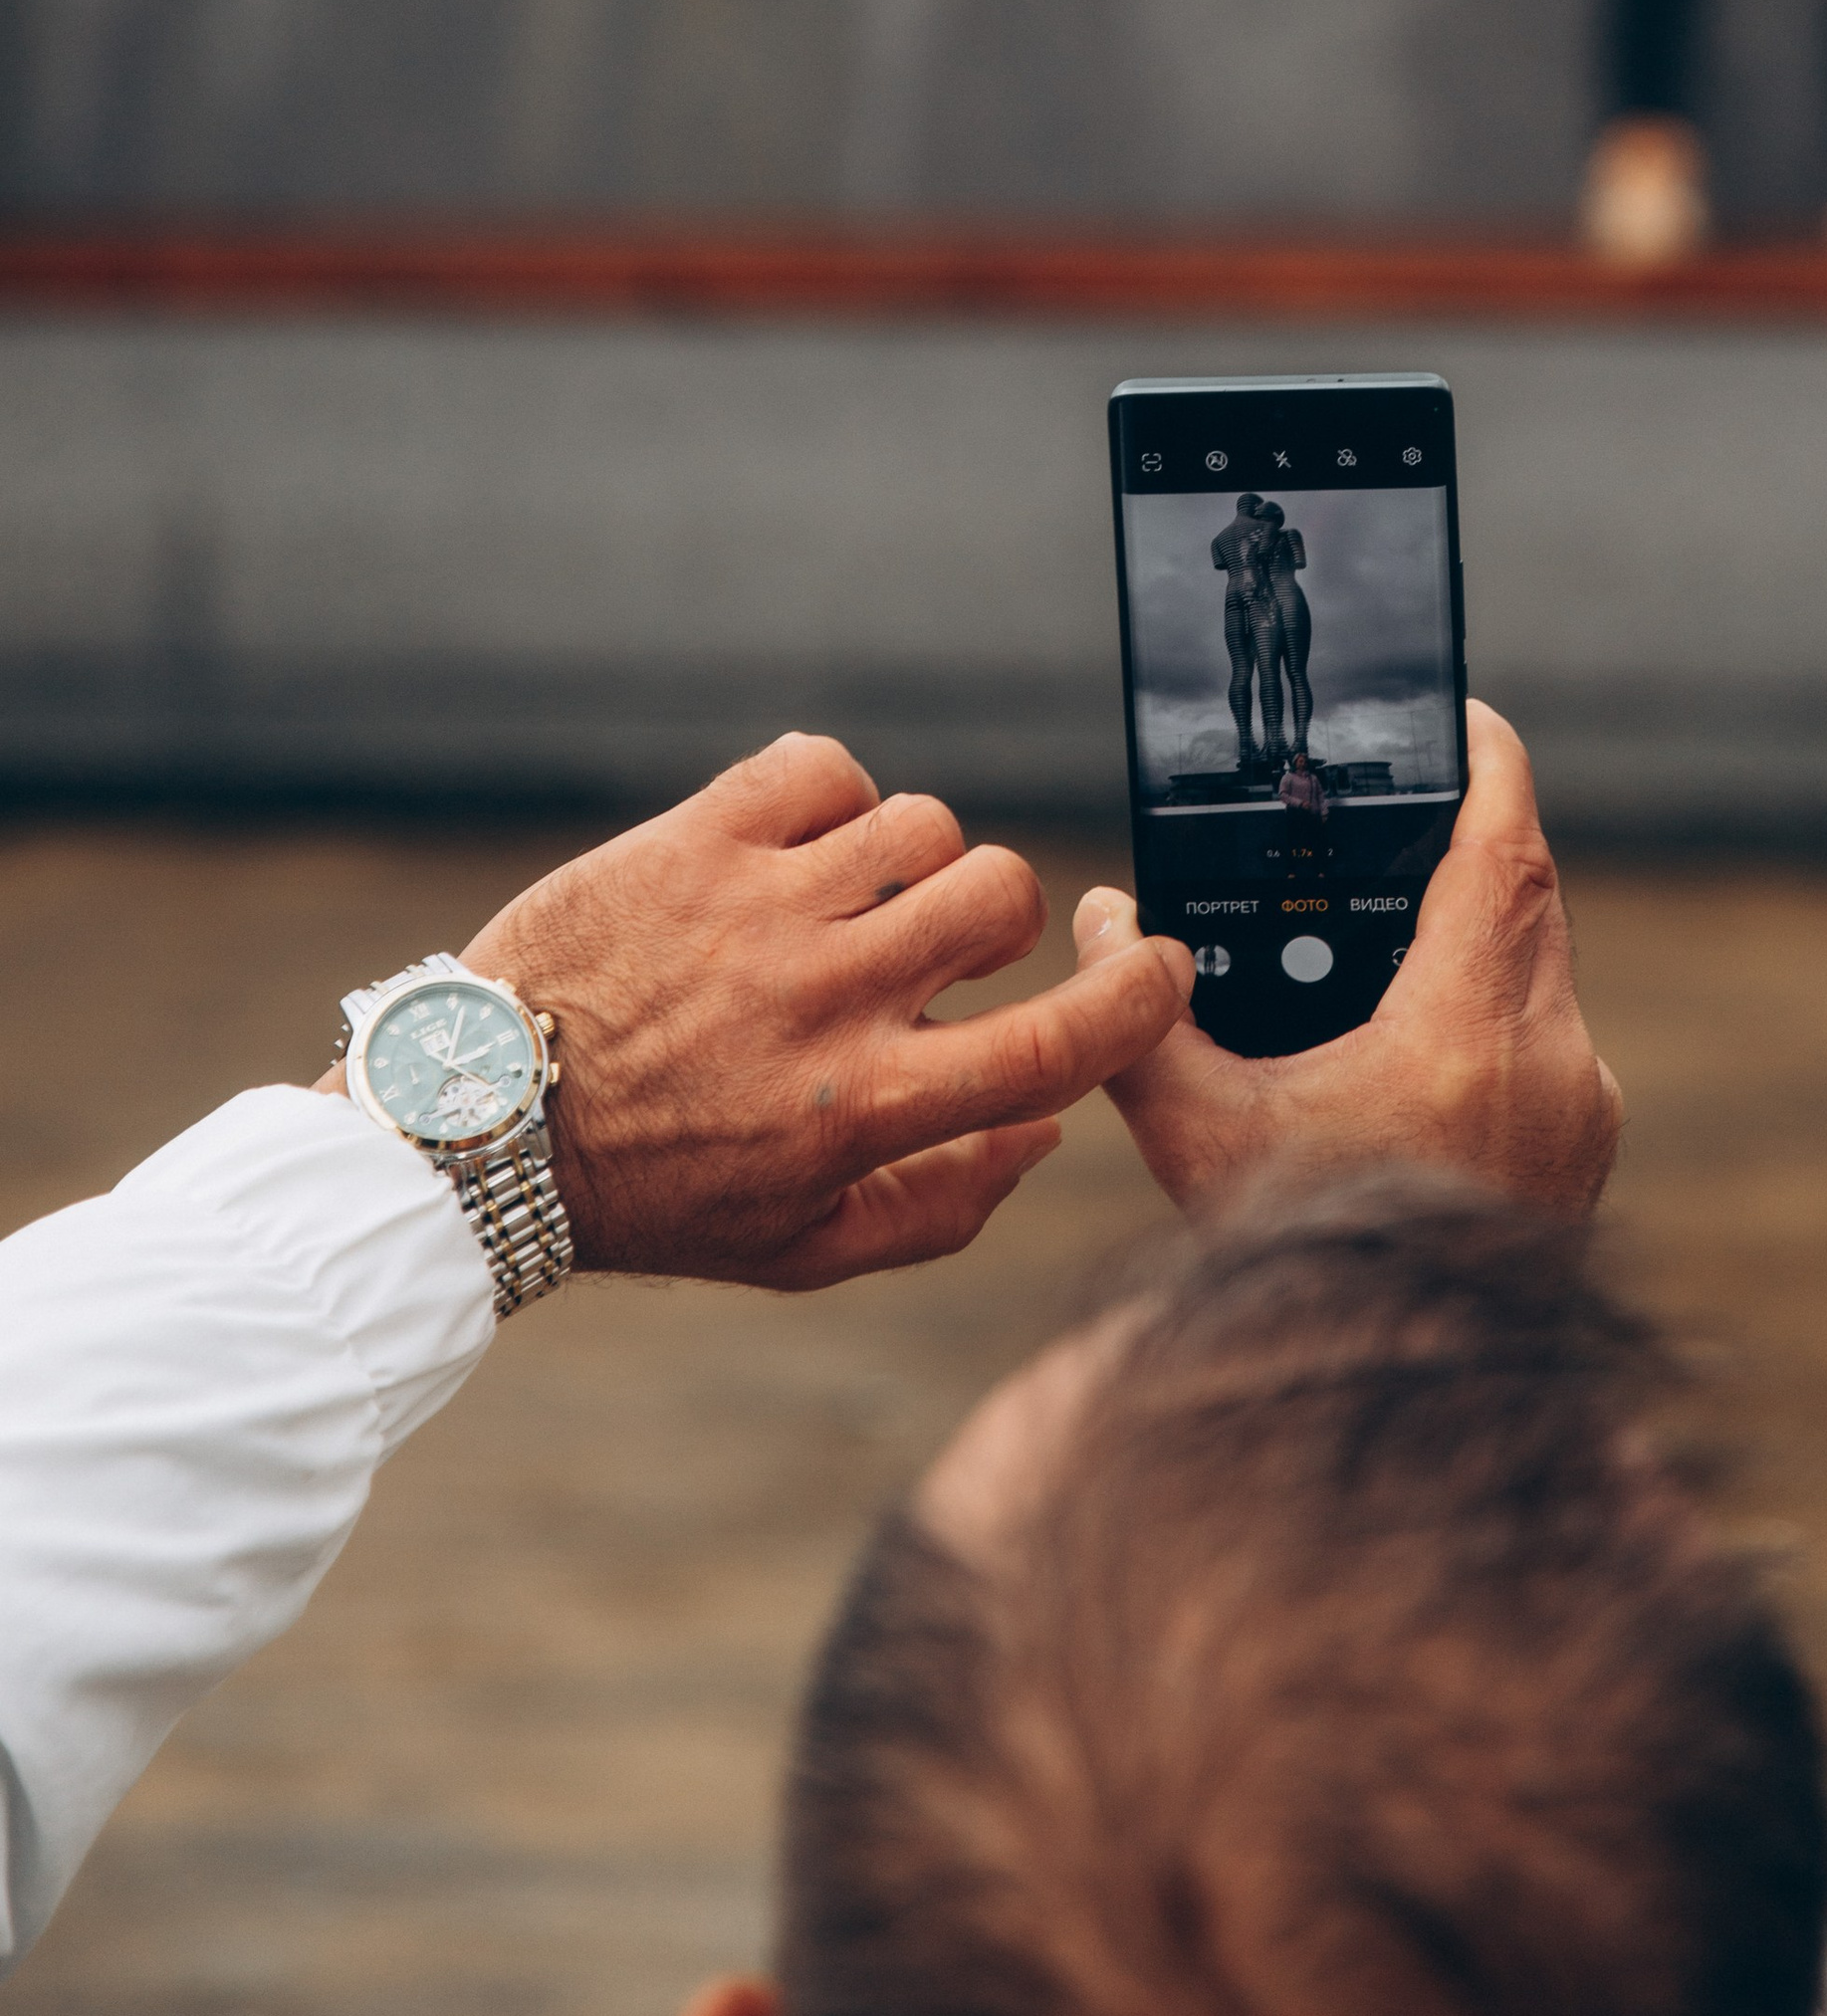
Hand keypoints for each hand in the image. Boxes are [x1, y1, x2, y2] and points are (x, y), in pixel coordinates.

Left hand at [440, 733, 1193, 1288]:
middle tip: (934, 951)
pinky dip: (831, 797)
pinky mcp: (694, 838)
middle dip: (996, 921)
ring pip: (920, 823)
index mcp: (863, 1108)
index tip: (1160, 973)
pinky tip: (793, 850)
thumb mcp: (800, 1249)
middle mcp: (824, 999)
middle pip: (999, 896)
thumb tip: (1045, 1132)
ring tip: (847, 902)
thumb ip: (941, 1205)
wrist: (479, 1129)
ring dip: (909, 861)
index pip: (1057, 1042)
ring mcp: (758, 907)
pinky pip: (822, 766)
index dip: (1141, 1002)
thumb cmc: (650, 1194)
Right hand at [1078, 704, 1619, 1218]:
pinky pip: (1547, 1037)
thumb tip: (1099, 925)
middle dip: (1472, 842)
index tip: (1466, 717)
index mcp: (1468, 1032)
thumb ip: (1143, 1025)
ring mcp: (1583, 1107)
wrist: (1394, 1399)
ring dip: (1481, 932)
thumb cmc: (1295, 1260)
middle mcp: (1551, 1058)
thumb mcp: (1200, 1133)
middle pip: (1529, 897)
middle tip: (1405, 807)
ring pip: (1541, 969)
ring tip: (1395, 918)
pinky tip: (1418, 1036)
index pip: (1505, 850)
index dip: (1491, 765)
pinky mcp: (1586, 1149)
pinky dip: (1491, 1011)